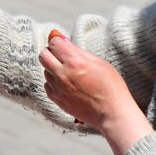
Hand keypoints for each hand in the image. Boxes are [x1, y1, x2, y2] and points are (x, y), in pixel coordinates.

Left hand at [39, 33, 150, 154]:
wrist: (111, 113)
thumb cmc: (111, 88)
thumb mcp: (100, 63)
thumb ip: (79, 51)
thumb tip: (64, 42)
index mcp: (75, 62)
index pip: (54, 43)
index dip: (58, 41)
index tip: (63, 44)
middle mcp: (63, 74)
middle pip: (43, 55)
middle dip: (51, 52)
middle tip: (62, 56)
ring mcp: (58, 88)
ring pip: (45, 70)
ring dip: (53, 68)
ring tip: (68, 73)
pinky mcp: (56, 99)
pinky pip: (47, 85)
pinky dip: (53, 82)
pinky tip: (66, 84)